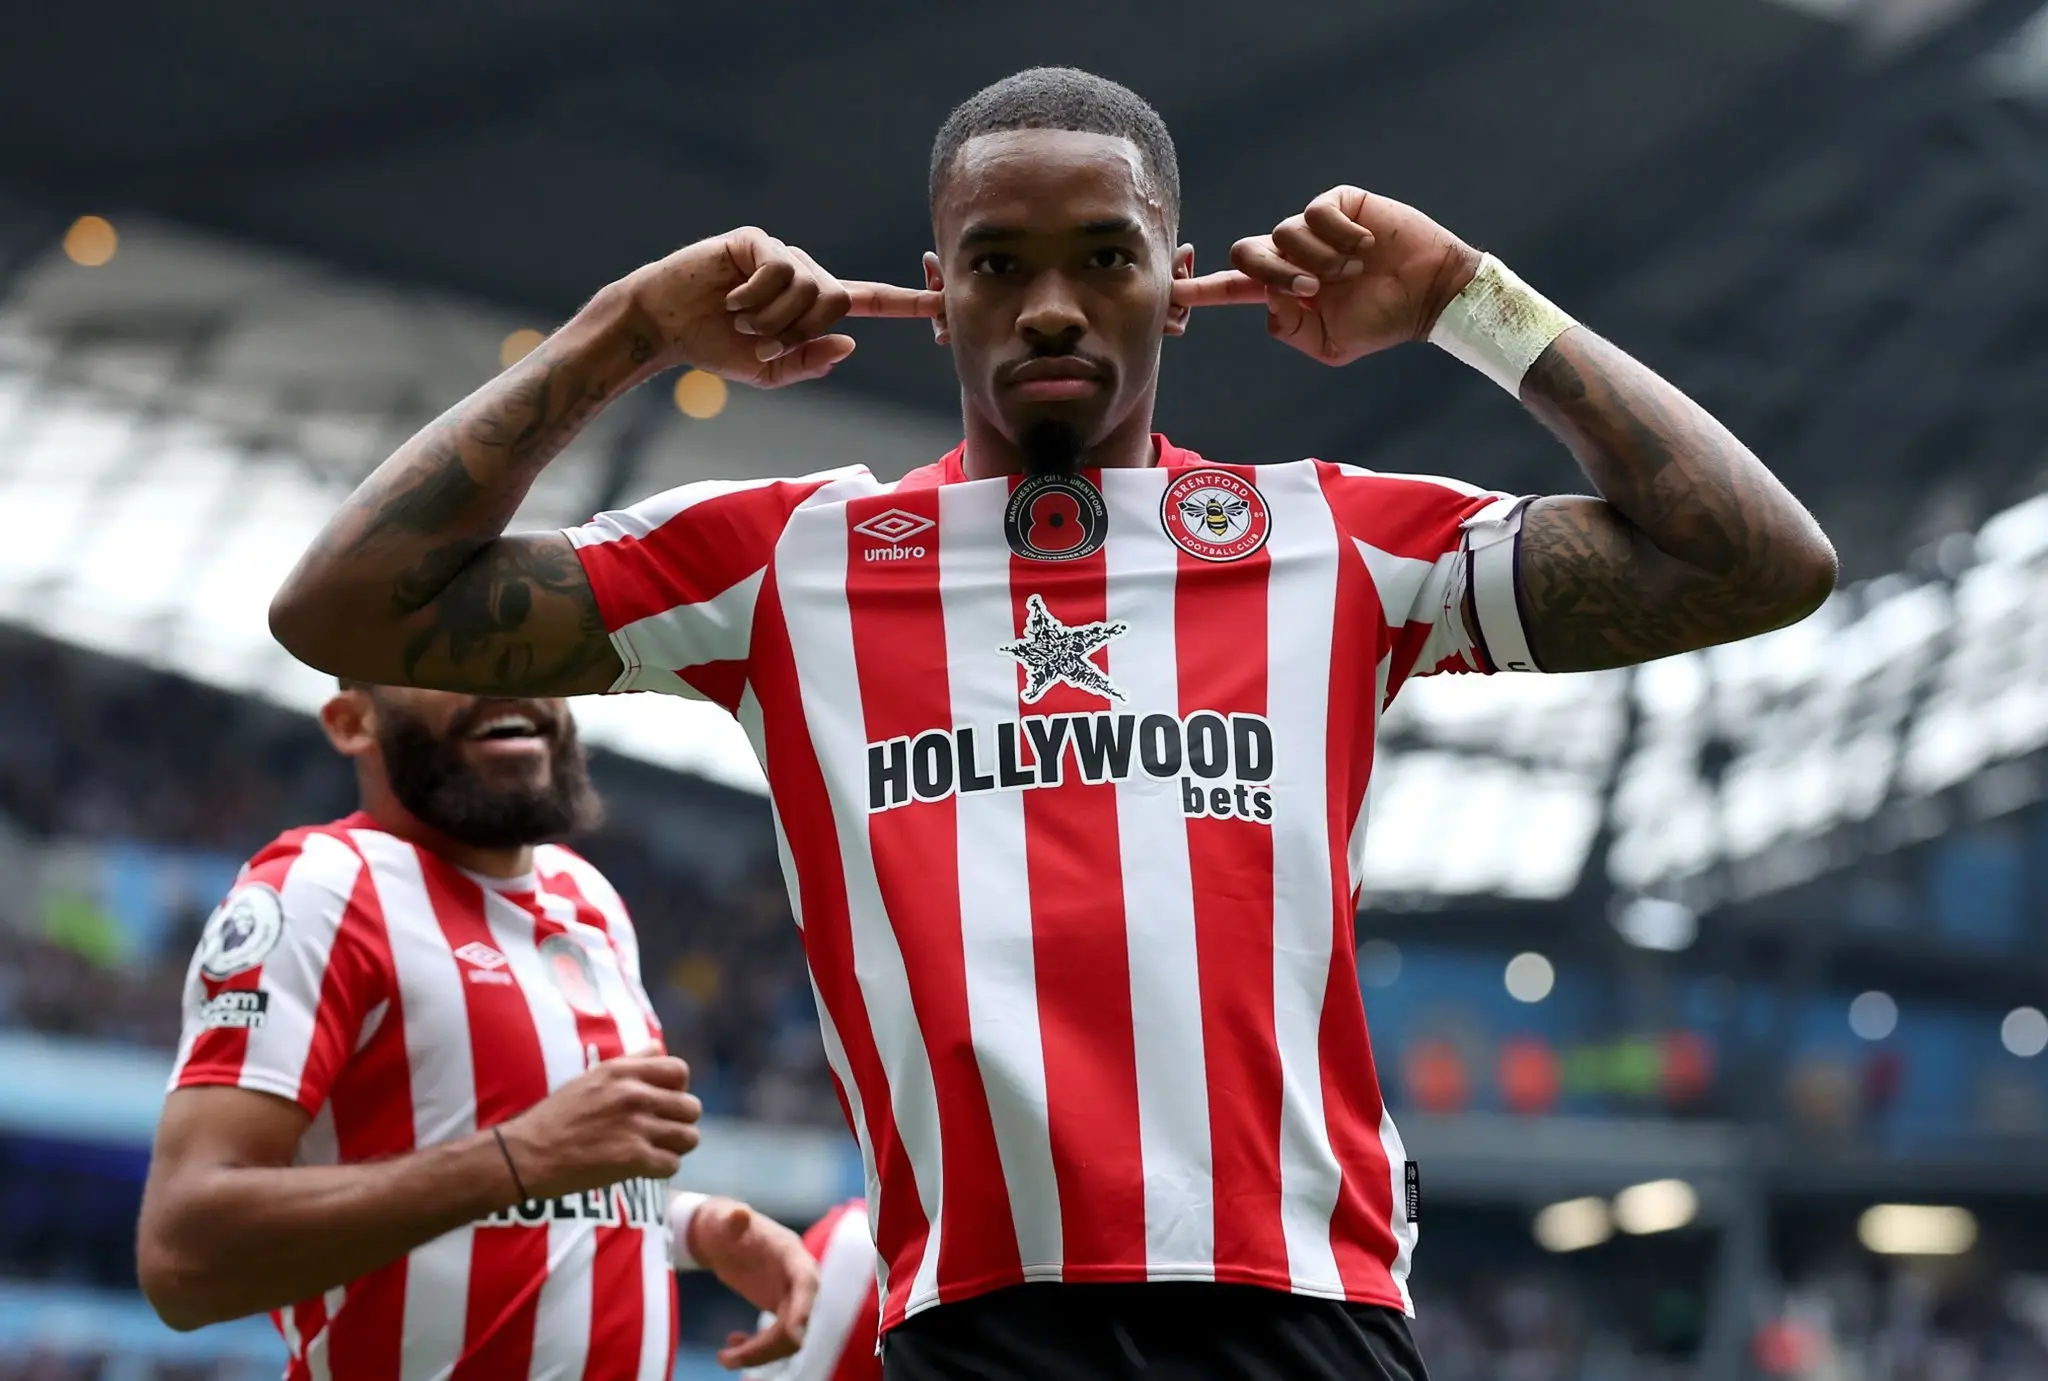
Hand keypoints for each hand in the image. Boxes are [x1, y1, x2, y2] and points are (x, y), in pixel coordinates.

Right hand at [495, 1045, 700, 1199]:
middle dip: (680, 1122)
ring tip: (655, 1150)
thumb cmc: (557, 1116)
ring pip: (688, 1137)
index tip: (664, 1102)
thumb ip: (632, 1062)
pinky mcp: (633, 1159)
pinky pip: (672, 1164)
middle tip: (660, 1132)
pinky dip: (661, 1169)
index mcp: (624, 1071)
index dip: (678, 1089)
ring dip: (675, 1147)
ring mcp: (635, 1127)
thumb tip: (660, 1047)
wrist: (527, 1155)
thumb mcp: (592, 1077)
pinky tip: (643, 1167)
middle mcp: (634, 1095)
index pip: (680, 1072)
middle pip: (691, 1107)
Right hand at [620, 228, 937, 386]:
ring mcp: (780, 254)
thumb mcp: (767, 371)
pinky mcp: (754, 241)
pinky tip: (731, 300)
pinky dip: (757, 297)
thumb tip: (850, 343)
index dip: (906, 303)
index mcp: (810, 305)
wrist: (665, 326)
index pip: (868, 301)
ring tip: (741, 321)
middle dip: (800, 330)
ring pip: (811, 287)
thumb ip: (808, 363)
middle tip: (761, 340)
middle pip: (837, 301)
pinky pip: (780, 270)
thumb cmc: (714, 347)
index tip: (943, 302)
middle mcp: (802, 273)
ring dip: (774, 319)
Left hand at [684, 1196, 818, 1369]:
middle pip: (798, 1319)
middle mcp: (797, 1277)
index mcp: (790, 1253)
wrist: (722, 1234)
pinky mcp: (780, 1307)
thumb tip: (740, 1213)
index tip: (794, 1335)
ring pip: (788, 1337)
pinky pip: (776, 1338)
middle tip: (729, 1359)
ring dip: (759, 1354)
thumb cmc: (723, 1224)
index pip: (806, 1282)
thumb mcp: (723, 1221)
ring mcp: (790, 1294)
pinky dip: (755, 1348)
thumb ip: (732, 1220)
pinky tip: (732, 1342)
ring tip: (724, 1359)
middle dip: (768, 1345)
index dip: (803, 1308)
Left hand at [1172, 186, 1481, 365]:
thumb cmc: (1381, 321)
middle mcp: (1292, 256)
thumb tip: (1268, 297)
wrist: (1428, 293)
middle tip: (1313, 288)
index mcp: (1284, 290)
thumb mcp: (1330, 345)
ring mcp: (1313, 229)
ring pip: (1282, 234)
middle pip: (1247, 253)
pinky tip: (1365, 246)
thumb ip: (1290, 328)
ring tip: (1352, 269)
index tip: (1171, 289)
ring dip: (1317, 259)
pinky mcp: (1337, 204)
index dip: (1200, 288)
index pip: (1232, 287)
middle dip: (1273, 273)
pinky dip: (1338, 235)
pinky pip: (1315, 213)